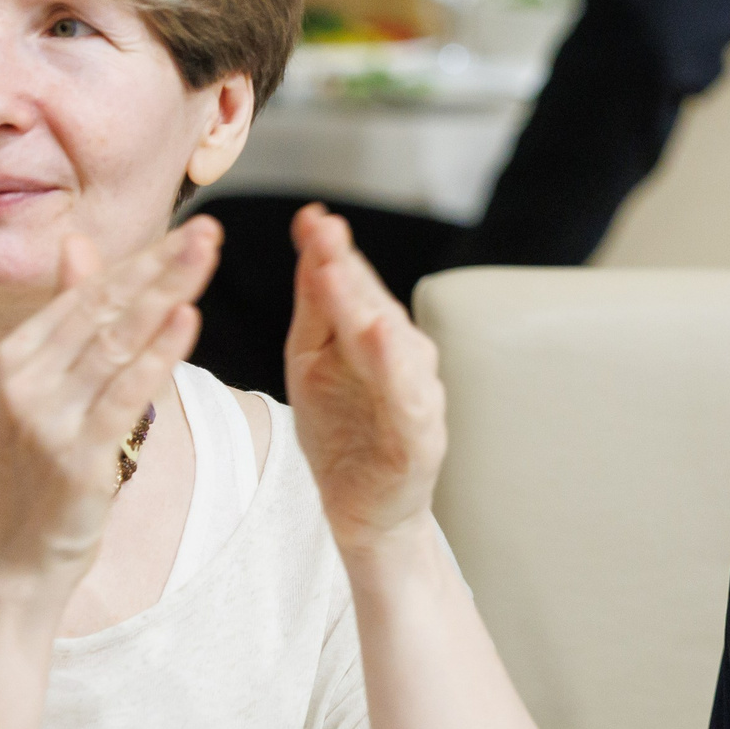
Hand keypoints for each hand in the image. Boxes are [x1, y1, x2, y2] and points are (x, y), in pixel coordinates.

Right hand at [0, 218, 218, 596]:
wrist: (4, 561)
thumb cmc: (32, 473)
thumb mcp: (40, 388)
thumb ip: (64, 317)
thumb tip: (77, 243)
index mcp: (16, 355)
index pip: (89, 294)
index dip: (142, 259)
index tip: (192, 228)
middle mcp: (25, 379)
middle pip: (105, 309)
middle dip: (160, 266)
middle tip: (209, 230)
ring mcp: (47, 417)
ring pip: (118, 343)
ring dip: (167, 295)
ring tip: (207, 257)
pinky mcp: (75, 456)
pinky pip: (125, 395)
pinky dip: (158, 355)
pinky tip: (188, 321)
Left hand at [281, 203, 447, 549]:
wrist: (367, 511)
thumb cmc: (343, 432)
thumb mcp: (314, 360)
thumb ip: (317, 303)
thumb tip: (311, 234)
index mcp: (375, 337)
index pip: (353, 286)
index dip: (332, 252)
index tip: (310, 217)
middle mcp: (405, 358)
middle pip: (373, 307)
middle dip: (347, 271)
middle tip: (323, 231)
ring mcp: (416, 396)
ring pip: (393, 347)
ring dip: (369, 308)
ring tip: (343, 278)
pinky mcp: (419, 438)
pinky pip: (407, 398)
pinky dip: (395, 368)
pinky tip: (380, 338)